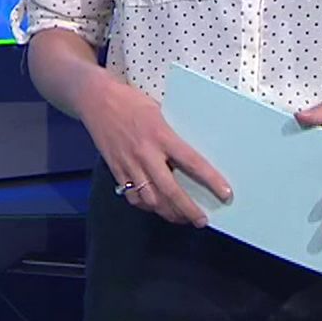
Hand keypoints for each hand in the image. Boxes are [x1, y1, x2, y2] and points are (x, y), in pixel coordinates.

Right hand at [78, 73, 232, 226]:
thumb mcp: (159, 111)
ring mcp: (129, 163)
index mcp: (161, 135)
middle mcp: (146, 153)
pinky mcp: (116, 169)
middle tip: (201, 220)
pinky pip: (132, 195)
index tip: (225, 194)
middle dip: (188, 209)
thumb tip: (191, 154)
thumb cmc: (130, 101)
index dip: (211, 181)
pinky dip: (145, 205)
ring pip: (151, 199)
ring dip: (168, 212)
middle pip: (170, 190)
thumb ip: (173, 133)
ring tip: (181, 217)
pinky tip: (155, 206)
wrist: (96, 100)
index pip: (192, 162)